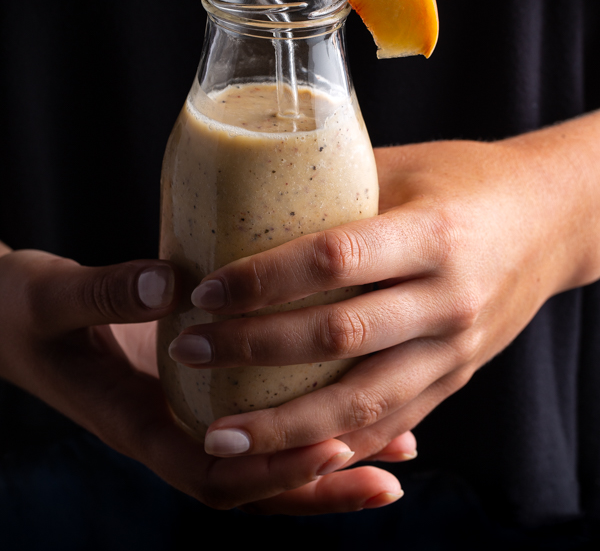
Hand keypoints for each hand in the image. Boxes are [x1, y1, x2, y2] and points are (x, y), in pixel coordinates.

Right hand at [0, 244, 411, 512]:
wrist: (7, 318)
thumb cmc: (23, 313)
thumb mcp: (54, 299)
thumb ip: (108, 291)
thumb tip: (176, 284)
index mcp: (133, 421)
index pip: (208, 473)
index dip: (271, 471)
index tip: (333, 447)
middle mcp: (166, 430)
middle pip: (250, 485)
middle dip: (317, 486)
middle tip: (390, 478)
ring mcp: (183, 415)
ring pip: (261, 459)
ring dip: (325, 463)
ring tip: (397, 452)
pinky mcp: (195, 392)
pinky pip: (256, 420)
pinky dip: (305, 424)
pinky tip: (354, 405)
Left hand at [169, 113, 599, 472]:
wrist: (552, 221)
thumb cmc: (469, 179)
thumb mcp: (405, 167)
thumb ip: (335, 186)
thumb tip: (247, 194)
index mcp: (432, 233)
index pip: (334, 260)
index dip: (263, 279)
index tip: (206, 290)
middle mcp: (448, 297)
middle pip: (337, 335)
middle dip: (254, 349)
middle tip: (190, 350)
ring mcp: (456, 346)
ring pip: (363, 400)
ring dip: (287, 424)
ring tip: (221, 431)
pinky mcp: (459, 376)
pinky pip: (394, 419)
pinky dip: (340, 443)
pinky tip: (291, 454)